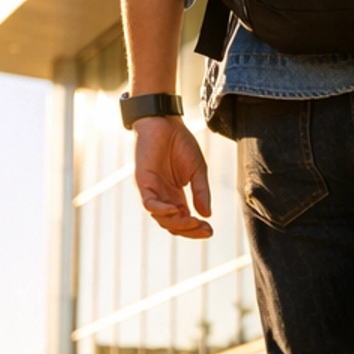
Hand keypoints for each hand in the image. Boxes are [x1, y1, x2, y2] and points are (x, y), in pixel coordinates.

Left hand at [133, 116, 212, 238]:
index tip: (210, 230)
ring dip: (177, 224)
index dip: (195, 229)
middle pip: (172, 225)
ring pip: (161, 218)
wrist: (164, 122)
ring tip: (193, 222)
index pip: (183, 221)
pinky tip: (177, 210)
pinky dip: (162, 210)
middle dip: (189, 230)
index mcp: (176, 196)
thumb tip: (207, 215)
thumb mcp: (197, 170)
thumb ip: (201, 192)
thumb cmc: (180, 143)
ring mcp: (152, 191)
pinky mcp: (143, 183)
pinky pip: (150, 204)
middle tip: (205, 230)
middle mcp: (163, 197)